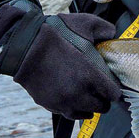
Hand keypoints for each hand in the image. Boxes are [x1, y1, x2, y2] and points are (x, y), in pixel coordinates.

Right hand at [0, 0, 121, 119]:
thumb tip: (113, 34)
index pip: (113, 94)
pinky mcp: (50, 104)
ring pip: (86, 114)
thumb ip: (104, 28)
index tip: (112, 85)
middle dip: (104, 99)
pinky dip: (75, 109)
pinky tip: (76, 101)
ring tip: (90, 99)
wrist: (23, 45)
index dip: (115, 90)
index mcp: (90, 75)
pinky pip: (69, 114)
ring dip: (90, 107)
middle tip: (102, 92)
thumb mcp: (84, 23)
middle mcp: (79, 93)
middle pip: (102, 107)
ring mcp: (64, 101)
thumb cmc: (55, 34)